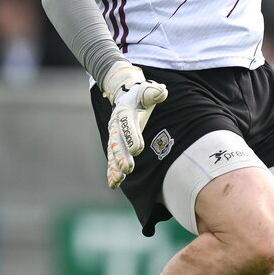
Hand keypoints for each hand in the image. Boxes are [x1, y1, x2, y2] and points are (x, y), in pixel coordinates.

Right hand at [102, 62, 167, 188]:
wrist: (126, 95)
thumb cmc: (141, 95)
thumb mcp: (148, 90)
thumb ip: (154, 92)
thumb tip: (162, 91)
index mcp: (125, 112)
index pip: (127, 125)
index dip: (132, 137)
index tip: (138, 149)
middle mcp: (116, 125)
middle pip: (118, 142)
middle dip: (122, 156)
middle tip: (127, 169)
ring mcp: (114, 136)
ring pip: (113, 153)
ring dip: (115, 167)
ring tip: (119, 180)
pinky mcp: (115, 144)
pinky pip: (112, 159)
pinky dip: (111, 171)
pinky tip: (113, 184)